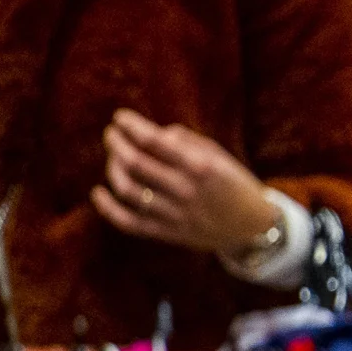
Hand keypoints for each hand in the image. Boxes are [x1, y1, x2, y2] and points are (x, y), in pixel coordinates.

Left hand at [94, 110, 282, 256]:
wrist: (253, 227)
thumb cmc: (234, 183)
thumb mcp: (218, 155)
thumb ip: (185, 141)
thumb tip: (153, 134)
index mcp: (200, 166)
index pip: (154, 141)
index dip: (131, 126)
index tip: (120, 117)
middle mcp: (186, 190)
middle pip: (136, 163)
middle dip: (117, 144)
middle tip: (111, 134)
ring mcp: (175, 214)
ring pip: (128, 190)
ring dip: (113, 170)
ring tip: (114, 159)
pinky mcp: (168, 233)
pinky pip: (129, 222)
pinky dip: (108, 208)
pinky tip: (98, 193)